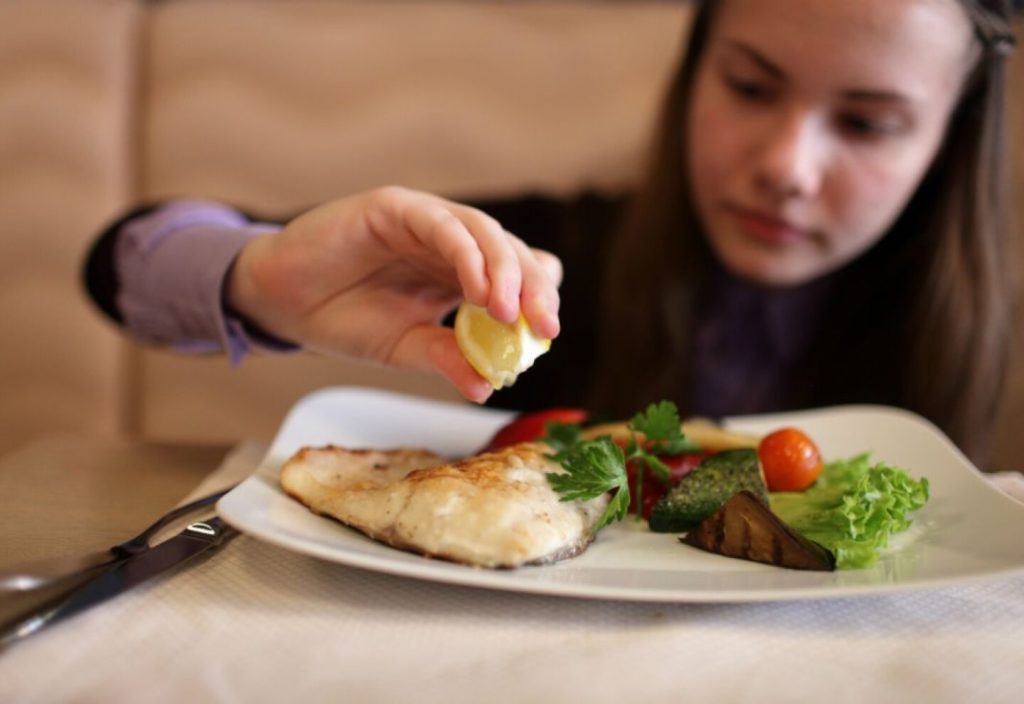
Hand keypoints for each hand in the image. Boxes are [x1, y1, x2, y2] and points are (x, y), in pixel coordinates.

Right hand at [226, 186, 561, 402]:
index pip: (517, 276)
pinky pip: (441, 224)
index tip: (548, 336)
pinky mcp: (395, 206)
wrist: (280, 301)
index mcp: (459, 272)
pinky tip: (478, 289)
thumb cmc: (343, 318)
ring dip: (504, 271)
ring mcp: (425, 220)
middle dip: (533, 289)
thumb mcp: (403, 347)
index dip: (538, 298)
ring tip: (510, 312)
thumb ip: (446, 358)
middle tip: (544, 328)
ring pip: (484, 233)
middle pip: (512, 252)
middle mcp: (450, 242)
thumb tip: (488, 386)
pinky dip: (466, 254)